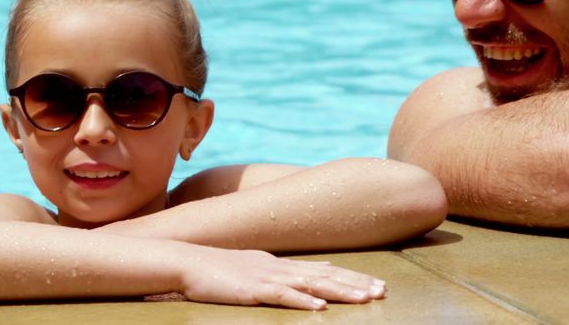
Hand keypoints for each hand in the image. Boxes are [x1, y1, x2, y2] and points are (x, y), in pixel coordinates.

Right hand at [179, 248, 385, 309]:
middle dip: (356, 284)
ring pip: (312, 284)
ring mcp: (265, 277)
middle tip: (383, 291)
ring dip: (341, 291)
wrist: (186, 261)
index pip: (322, 269)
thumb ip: (279, 274)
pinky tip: (320, 306)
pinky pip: (281, 296)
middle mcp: (277, 267)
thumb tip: (305, 277)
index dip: (351, 277)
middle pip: (325, 275)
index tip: (375, 284)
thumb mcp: (251, 269)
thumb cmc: (214, 269)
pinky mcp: (251, 290)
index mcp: (278, 264)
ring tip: (365, 298)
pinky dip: (302, 300)